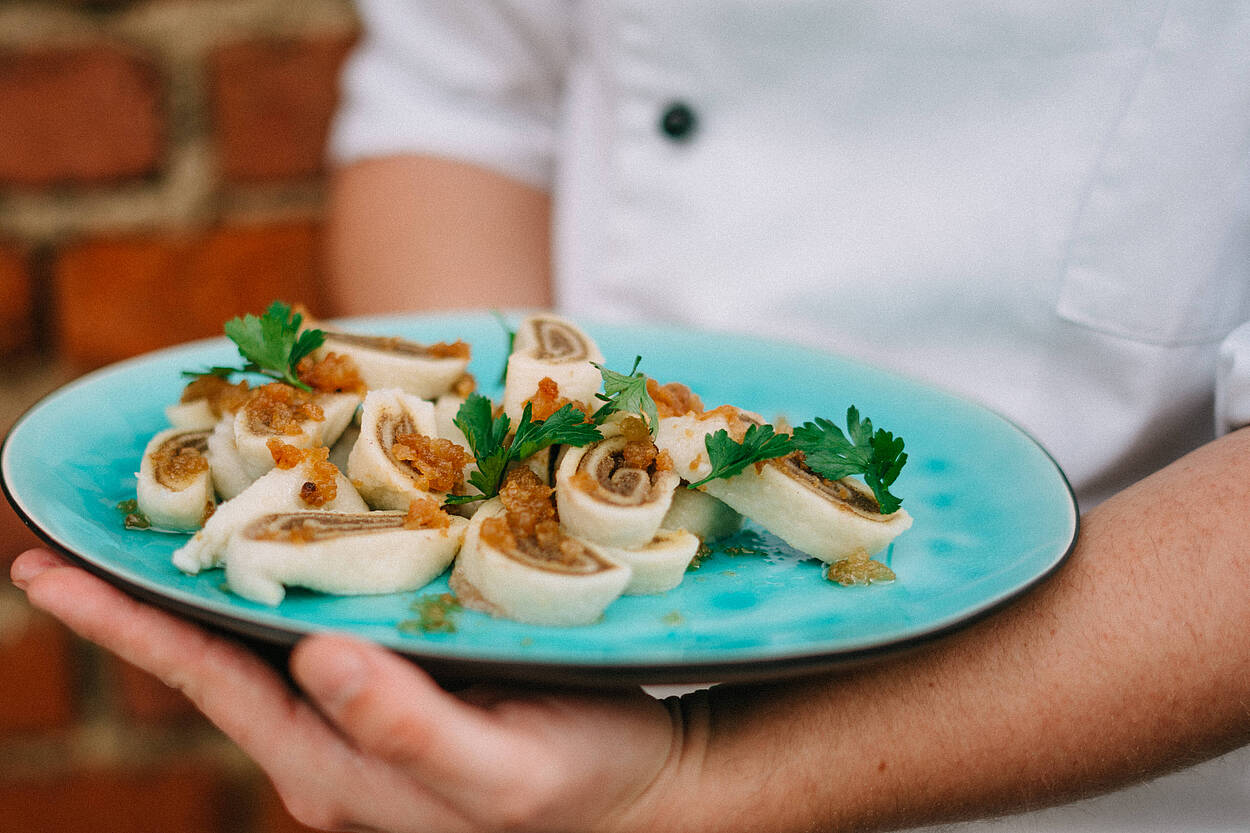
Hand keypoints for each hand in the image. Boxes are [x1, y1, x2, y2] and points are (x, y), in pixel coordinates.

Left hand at [11, 549, 694, 832]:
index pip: (210, 684)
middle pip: (222, 652)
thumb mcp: (498, 774)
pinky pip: (332, 610)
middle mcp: (330, 735)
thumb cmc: (579, 782)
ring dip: (224, 565)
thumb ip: (408, 730)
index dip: (126, 628)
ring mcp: (364, 705)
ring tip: (181, 498)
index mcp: (332, 765)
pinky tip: (300, 520)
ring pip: (273, 626)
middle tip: (93, 514)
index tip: (44, 571)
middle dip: (153, 588)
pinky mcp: (405, 674)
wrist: (643, 782)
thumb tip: (315, 655)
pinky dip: (301, 560)